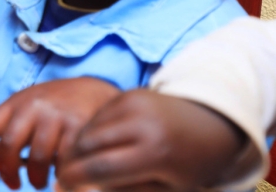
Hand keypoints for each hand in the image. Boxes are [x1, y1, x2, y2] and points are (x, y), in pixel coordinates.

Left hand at [0, 77, 120, 189]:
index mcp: (15, 102)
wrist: (94, 90)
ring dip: (37, 178)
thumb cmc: (55, 105)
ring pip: (38, 158)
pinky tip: (61, 174)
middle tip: (13, 184)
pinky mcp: (80, 127)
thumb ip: (9, 130)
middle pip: (9, 146)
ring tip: (40, 180)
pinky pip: (64, 161)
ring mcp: (57, 116)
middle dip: (8, 171)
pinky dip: (60, 174)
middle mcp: (33, 106)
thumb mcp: (28, 109)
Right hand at [57, 89, 252, 191]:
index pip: (101, 167)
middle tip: (63, 175)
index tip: (62, 185)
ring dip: (76, 146)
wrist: (213, 124)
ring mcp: (134, 103)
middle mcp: (142, 123)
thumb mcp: (167, 189)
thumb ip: (127, 190)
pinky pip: (97, 115)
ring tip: (76, 162)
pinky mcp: (128, 93)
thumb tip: (89, 189)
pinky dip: (90, 132)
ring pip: (89, 127)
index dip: (76, 178)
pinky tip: (92, 146)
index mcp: (155, 153)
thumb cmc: (191, 165)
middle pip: (88, 144)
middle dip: (70, 161)